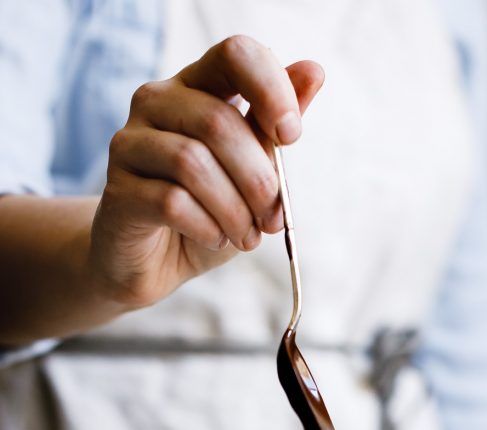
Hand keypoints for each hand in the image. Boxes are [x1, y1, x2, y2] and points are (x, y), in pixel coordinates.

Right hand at [89, 36, 323, 309]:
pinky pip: (171, 202)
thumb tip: (313, 71)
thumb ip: (273, 128)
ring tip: (246, 236)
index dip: (270, 89)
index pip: (234, 54)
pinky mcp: (117, 189)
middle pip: (217, 122)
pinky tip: (216, 238)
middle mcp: (157, 102)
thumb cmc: (208, 213)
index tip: (291, 136)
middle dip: (258, 179)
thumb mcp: (251, 173)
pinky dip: (207, 227)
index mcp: (197, 86)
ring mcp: (131, 143)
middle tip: (273, 219)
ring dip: (234, 210)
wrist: (156, 263)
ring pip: (192, 163)